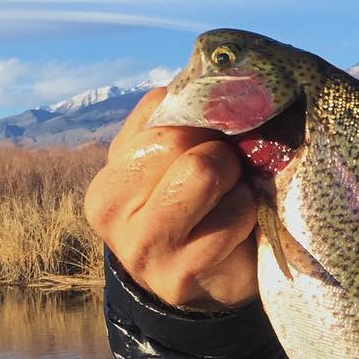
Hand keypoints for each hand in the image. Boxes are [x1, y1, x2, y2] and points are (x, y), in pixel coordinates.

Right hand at [84, 87, 258, 310]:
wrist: (201, 285)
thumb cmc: (190, 210)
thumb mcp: (171, 164)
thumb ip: (176, 120)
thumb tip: (206, 73)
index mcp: (108, 183)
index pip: (160, 118)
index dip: (202, 121)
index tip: (214, 139)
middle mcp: (114, 217)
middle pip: (180, 143)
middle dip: (219, 150)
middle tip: (228, 171)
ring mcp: (145, 251)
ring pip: (206, 174)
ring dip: (237, 182)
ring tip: (234, 199)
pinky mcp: (182, 276)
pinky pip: (234, 216)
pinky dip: (249, 212)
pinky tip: (241, 226)